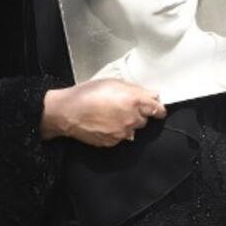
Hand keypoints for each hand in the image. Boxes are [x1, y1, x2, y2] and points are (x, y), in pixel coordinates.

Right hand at [42, 79, 165, 146]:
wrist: (67, 112)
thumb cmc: (87, 93)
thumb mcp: (113, 82)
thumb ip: (136, 89)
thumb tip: (152, 95)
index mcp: (134, 101)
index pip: (158, 110)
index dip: (158, 109)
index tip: (157, 109)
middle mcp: (131, 119)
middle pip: (144, 119)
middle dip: (138, 113)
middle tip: (122, 106)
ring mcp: (122, 133)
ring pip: (132, 129)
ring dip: (126, 123)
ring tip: (110, 114)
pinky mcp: (113, 142)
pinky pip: (120, 137)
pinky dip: (116, 131)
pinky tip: (104, 123)